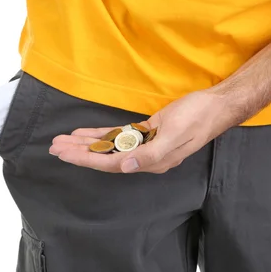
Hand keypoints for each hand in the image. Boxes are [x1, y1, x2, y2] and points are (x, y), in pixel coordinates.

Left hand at [49, 89, 239, 172]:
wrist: (216, 105)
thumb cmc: (198, 118)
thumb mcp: (176, 134)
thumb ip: (150, 154)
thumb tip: (125, 166)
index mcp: (152, 161)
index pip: (112, 163)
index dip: (87, 159)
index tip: (65, 154)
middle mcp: (146, 157)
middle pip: (106, 157)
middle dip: (80, 152)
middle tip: (54, 147)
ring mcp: (146, 145)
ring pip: (110, 147)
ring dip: (86, 143)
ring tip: (63, 140)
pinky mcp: (148, 132)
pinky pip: (119, 136)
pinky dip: (101, 134)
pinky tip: (85, 133)